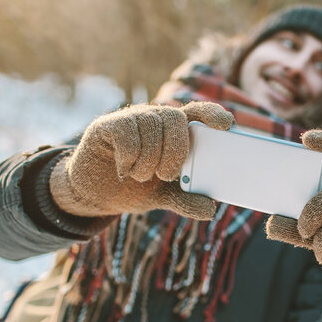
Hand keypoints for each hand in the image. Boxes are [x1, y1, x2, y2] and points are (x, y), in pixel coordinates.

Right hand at [50, 102, 232, 218]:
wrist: (95, 193)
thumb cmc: (135, 187)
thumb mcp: (164, 196)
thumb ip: (186, 199)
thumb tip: (211, 209)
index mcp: (175, 132)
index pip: (198, 112)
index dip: (213, 114)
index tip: (226, 125)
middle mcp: (156, 119)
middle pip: (176, 118)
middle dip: (176, 151)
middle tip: (167, 176)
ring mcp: (132, 119)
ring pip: (152, 126)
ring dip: (149, 161)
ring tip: (140, 176)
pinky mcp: (108, 125)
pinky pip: (126, 132)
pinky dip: (128, 157)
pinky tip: (123, 170)